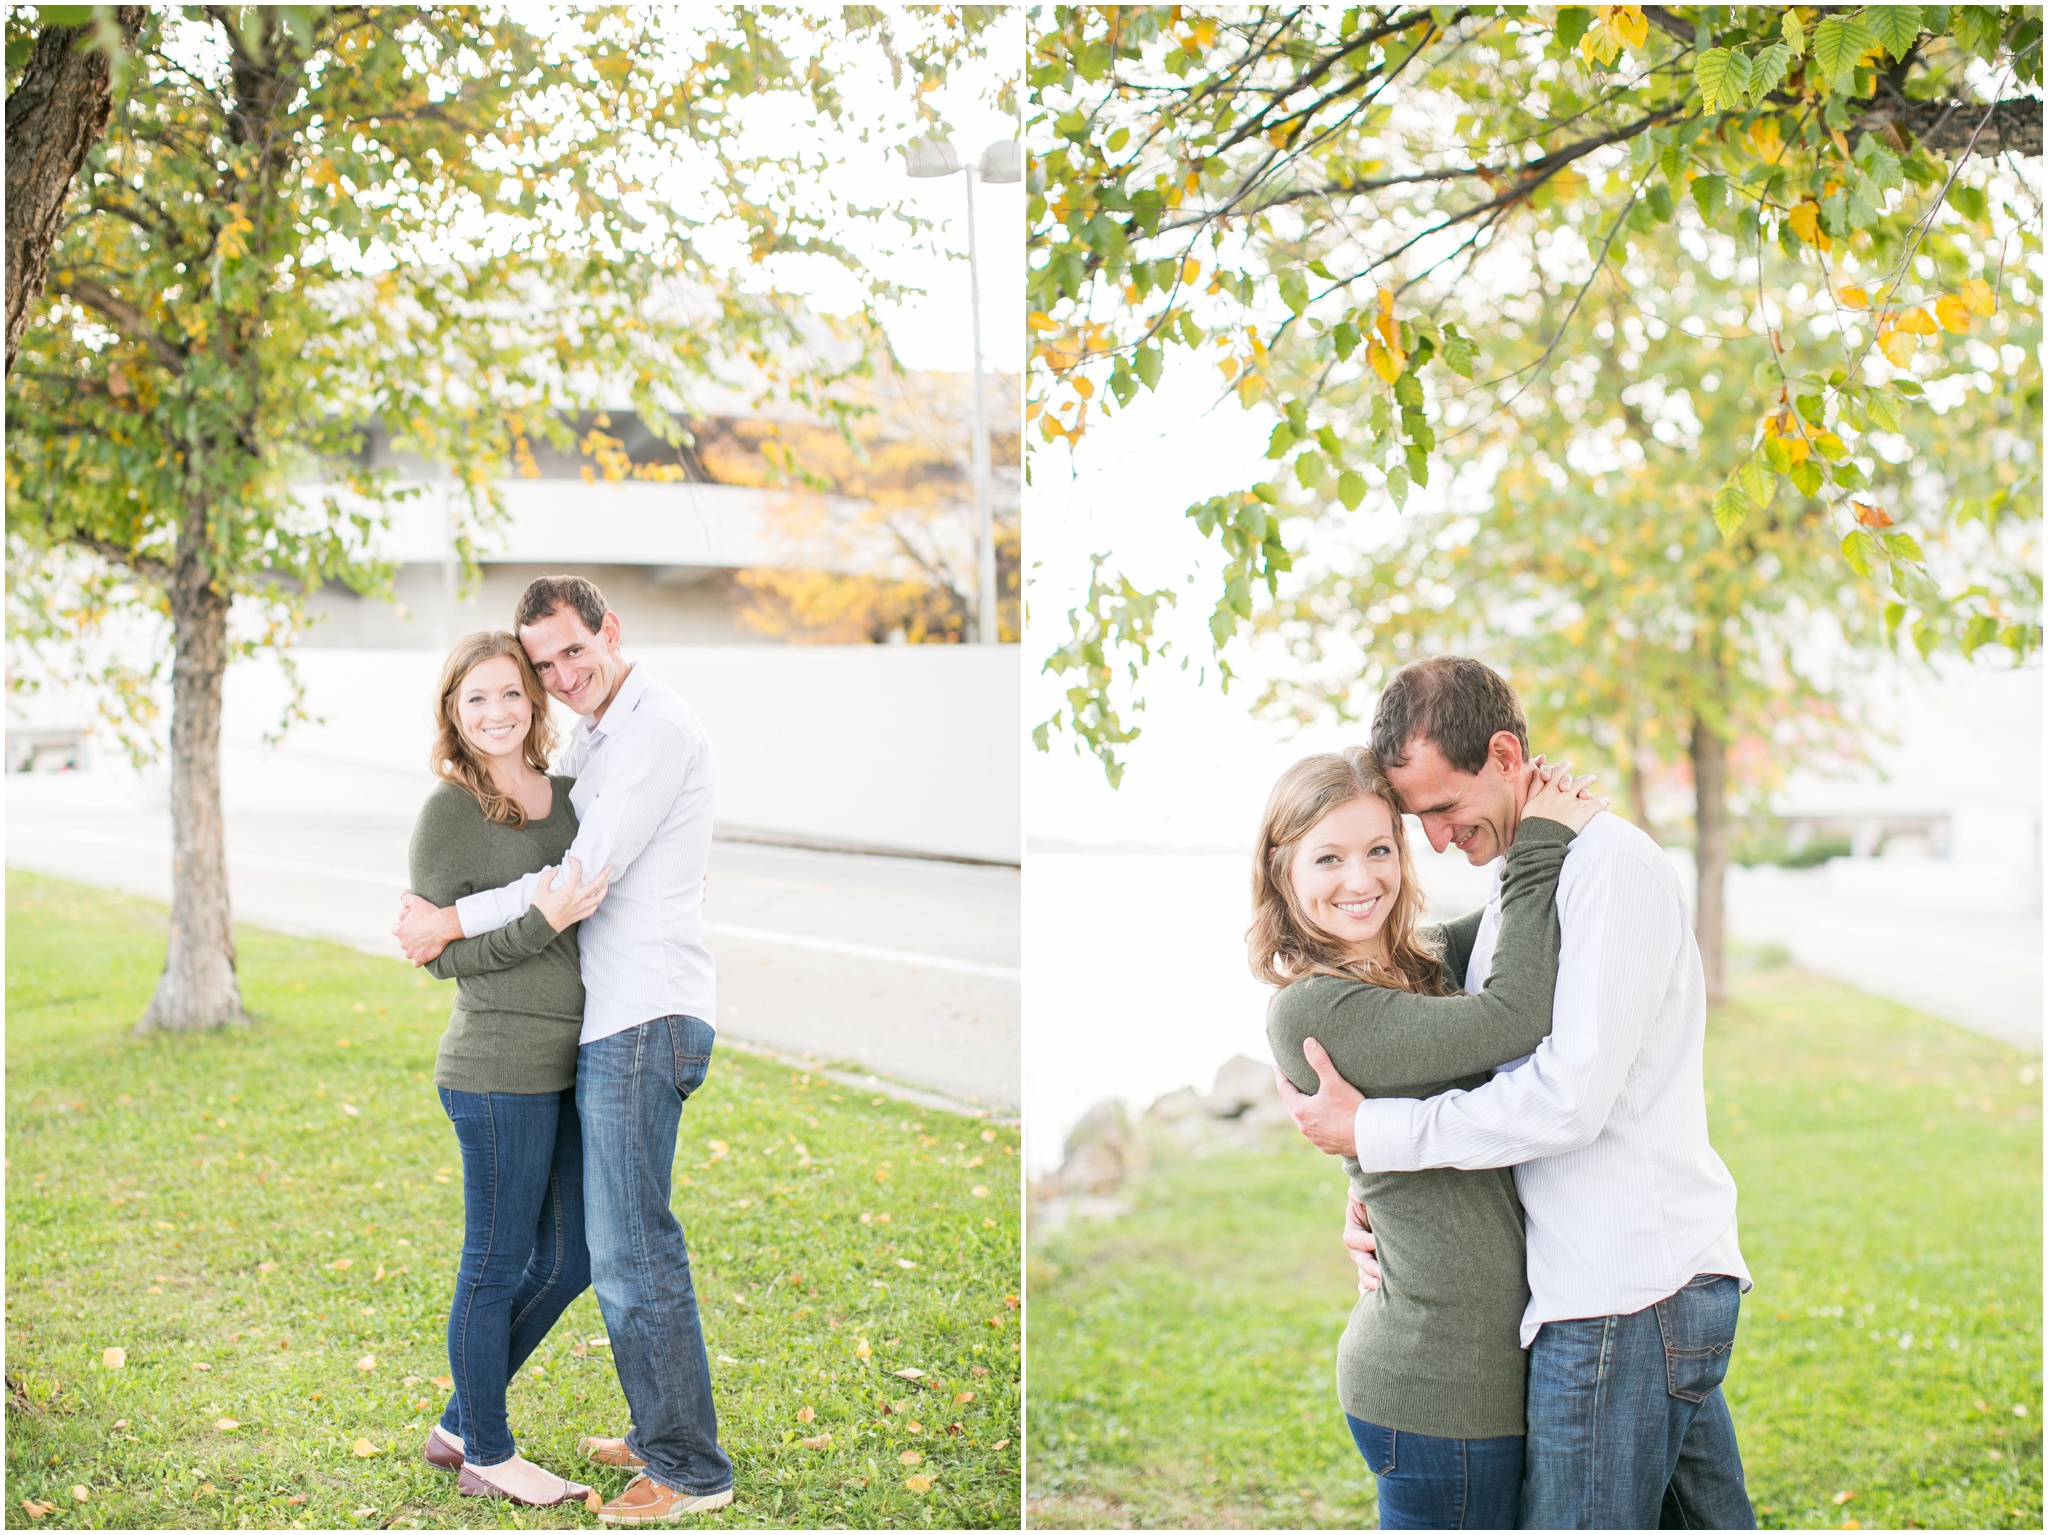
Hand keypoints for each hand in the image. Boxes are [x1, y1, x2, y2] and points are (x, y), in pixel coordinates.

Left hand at [394, 892, 460, 965]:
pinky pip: (416, 963)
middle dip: (409, 939)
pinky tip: (424, 955)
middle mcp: (403, 942)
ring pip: (408, 953)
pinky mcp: (421, 959)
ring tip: (423, 945)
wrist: (444, 926)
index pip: (395, 930)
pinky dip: (419, 960)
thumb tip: (403, 894)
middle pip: (402, 942)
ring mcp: (411, 952)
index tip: (411, 926)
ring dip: (413, 950)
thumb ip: (406, 897)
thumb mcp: (417, 901)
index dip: (403, 928)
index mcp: (400, 930)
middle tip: (419, 934)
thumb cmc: (430, 913)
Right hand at [531, 856, 611, 931]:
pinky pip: (592, 910)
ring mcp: (579, 909)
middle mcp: (576, 900)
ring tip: (607, 883)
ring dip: (604, 890)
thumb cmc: (539, 909)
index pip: (577, 873)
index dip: (575, 863)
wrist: (540, 927)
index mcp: (567, 892)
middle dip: (604, 875)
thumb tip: (556, 869)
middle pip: (595, 885)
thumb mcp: (539, 890)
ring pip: (598, 899)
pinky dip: (597, 903)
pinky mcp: (578, 916)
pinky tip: (597, 899)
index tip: (572, 859)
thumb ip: (547, 876)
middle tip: (610, 868)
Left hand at [1273, 1037, 1364, 1156]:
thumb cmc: (1350, 1109)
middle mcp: (1304, 1127)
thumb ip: (1320, 1061)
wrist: (1369, 1137)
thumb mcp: (1334, 1082)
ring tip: (1305, 1101)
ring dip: (1303, 1110)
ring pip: (1304, 1121)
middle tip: (1289, 1082)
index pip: (1284, 1089)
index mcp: (1301, 1110)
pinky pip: (1317, 1133)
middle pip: (1292, 1106)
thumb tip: (1308, 1042)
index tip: (1277, 1067)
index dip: (1280, 1076)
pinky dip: (1316, 1124)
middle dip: (1290, 1093)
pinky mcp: (1327, 1146)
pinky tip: (1323, 1121)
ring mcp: (1315, 1138)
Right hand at [1345, 1197, 1380, 1295]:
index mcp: (1355, 1227)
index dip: (1365, 1242)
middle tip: (1381, 1274)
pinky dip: (1368, 1290)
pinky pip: (1368, 1283)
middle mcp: (1359, 1246)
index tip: (1378, 1243)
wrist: (1401, 1208)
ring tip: (1380, 1287)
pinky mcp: (1377, 1268)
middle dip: (1369, 1267)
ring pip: (1363, 1274)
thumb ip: (1360, 1194)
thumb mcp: (1369, 1195)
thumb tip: (1355, 1192)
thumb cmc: (1384, 1199)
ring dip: (1370, 1281)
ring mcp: (1367, 1258)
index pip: (1354, 1239)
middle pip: (1358, 1260)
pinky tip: (1372, 1298)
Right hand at [1523, 761, 1608, 832]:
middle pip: (1574, 780)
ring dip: (1590, 784)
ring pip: (1584, 787)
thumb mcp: (1528, 803)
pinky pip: (1596, 804)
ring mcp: (1572, 802)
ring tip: (1597, 785)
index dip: (1563, 767)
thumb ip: (1534, 787)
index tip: (1568, 765)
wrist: (1541, 840)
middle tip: (1591, 778)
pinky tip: (1605, 803)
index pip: (1556, 772)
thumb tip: (1537, 772)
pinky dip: (1602, 802)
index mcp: (1548, 790)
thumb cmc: (1532, 824)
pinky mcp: (1583, 813)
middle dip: (1583, 778)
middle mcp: (1561, 793)